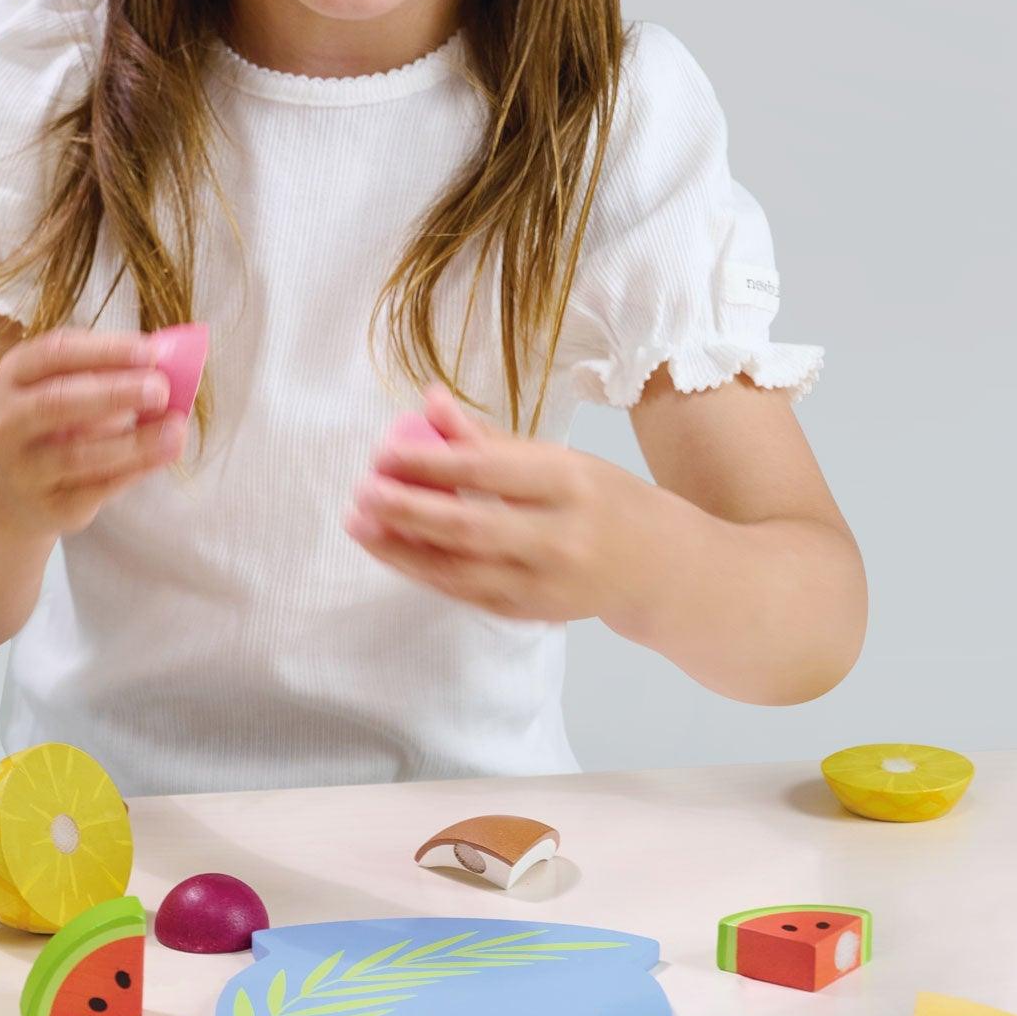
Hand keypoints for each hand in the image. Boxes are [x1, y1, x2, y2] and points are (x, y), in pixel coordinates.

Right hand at [0, 327, 186, 536]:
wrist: (17, 488)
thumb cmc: (58, 421)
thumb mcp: (70, 385)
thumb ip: (110, 370)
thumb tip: (168, 361)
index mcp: (15, 375)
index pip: (55, 353)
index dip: (104, 350)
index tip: (149, 351)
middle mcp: (9, 421)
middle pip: (56, 402)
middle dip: (113, 394)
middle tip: (160, 389)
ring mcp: (24, 468)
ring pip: (77, 454)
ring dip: (133, 442)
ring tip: (175, 429)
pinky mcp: (49, 505)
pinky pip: (96, 488)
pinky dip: (135, 469)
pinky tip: (165, 454)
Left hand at [343, 381, 648, 624]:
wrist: (658, 568)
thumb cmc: (601, 499)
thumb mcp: (559, 458)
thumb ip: (491, 439)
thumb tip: (430, 401)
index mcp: (569, 484)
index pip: (488, 472)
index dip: (432, 462)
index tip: (385, 452)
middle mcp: (559, 538)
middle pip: (469, 527)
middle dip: (408, 510)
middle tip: (362, 491)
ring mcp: (544, 585)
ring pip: (460, 570)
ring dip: (402, 549)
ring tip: (359, 524)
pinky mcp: (530, 614)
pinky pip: (466, 593)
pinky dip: (424, 571)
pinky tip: (392, 550)